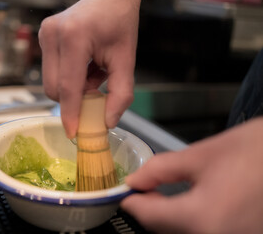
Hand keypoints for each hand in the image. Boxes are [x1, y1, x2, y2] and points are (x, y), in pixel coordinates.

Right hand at [39, 0, 140, 137]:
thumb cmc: (120, 24)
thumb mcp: (127, 60)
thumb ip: (120, 94)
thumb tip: (106, 121)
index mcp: (75, 38)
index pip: (68, 87)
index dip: (71, 113)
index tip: (73, 133)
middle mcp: (53, 35)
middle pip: (55, 88)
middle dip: (74, 99)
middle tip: (96, 91)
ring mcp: (45, 35)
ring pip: (52, 82)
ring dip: (73, 88)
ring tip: (93, 74)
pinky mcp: (43, 38)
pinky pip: (52, 72)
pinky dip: (69, 78)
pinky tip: (85, 68)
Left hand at [121, 117, 262, 233]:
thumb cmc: (252, 150)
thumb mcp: (200, 155)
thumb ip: (161, 170)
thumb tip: (135, 180)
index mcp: (203, 219)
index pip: (150, 217)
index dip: (132, 203)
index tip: (126, 193)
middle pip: (165, 230)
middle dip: (150, 210)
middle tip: (145, 189)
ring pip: (183, 233)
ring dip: (169, 217)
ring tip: (164, 195)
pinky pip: (204, 231)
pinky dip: (191, 221)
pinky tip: (192, 204)